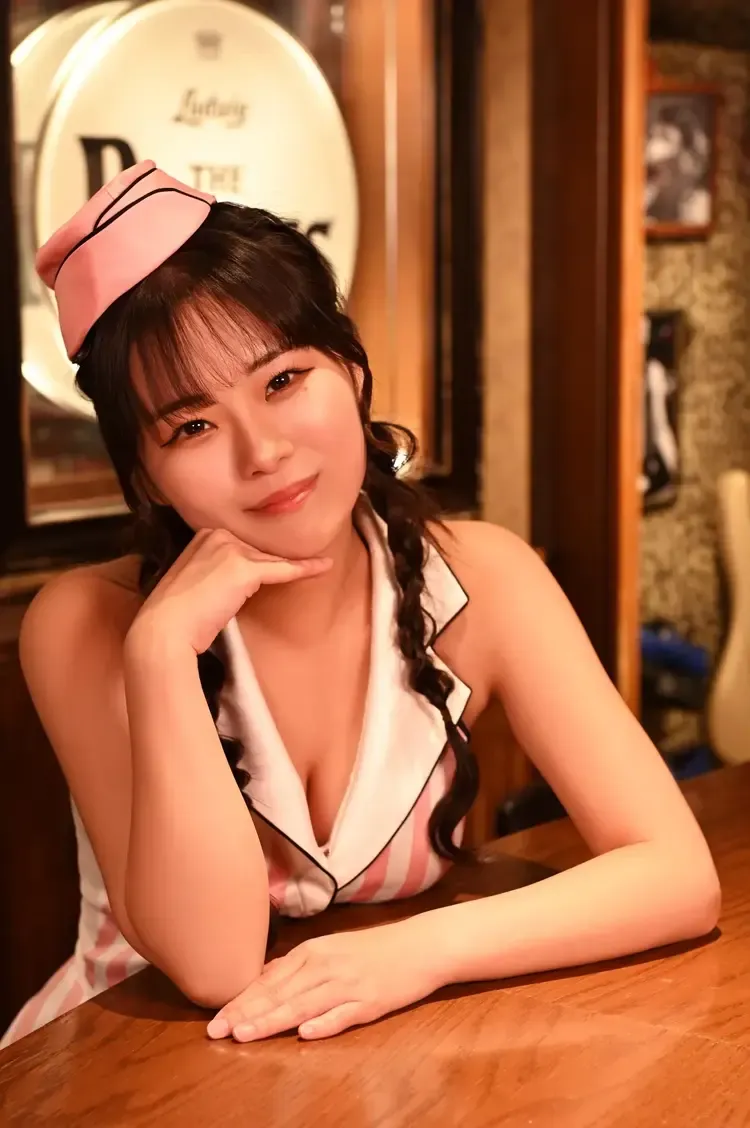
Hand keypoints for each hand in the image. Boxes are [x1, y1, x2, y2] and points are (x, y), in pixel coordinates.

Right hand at [126, 527, 331, 655]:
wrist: (164, 629)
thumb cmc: (174, 615)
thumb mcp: (193, 581)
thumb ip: (213, 571)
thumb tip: (234, 581)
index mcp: (203, 534)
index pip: (242, 547)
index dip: (256, 562)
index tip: (271, 569)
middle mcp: (217, 535)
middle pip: (257, 553)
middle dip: (267, 571)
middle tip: (279, 582)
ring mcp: (231, 549)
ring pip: (269, 562)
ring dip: (289, 570)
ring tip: (315, 568)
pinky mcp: (244, 568)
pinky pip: (282, 569)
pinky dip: (304, 569)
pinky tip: (323, 567)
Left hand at [205, 920, 441, 1041]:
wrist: (420, 945)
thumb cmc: (373, 949)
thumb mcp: (331, 949)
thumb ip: (298, 964)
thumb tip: (265, 976)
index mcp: (313, 952)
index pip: (268, 980)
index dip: (240, 1000)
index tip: (215, 1019)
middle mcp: (325, 966)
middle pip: (279, 993)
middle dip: (245, 1013)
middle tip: (216, 1031)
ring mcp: (348, 984)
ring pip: (303, 1005)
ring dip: (272, 1020)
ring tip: (245, 1034)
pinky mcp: (371, 1001)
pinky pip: (343, 1014)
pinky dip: (324, 1024)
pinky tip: (305, 1033)